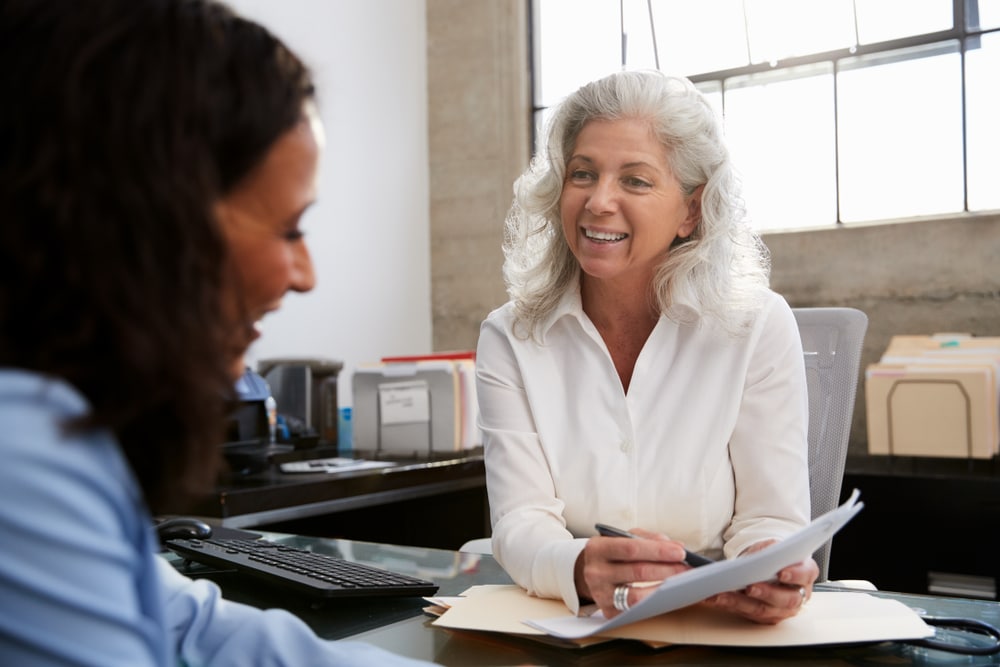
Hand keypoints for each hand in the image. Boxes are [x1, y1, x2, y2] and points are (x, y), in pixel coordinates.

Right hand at [575, 528, 689, 617]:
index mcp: (597, 549)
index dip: (658, 551)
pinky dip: (655, 603)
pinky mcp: (608, 612)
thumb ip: (649, 539)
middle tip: (688, 568)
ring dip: (664, 589)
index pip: (631, 549)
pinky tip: (668, 596)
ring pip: (637, 595)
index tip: (680, 552)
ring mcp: (600, 594)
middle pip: (637, 572)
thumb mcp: (623, 538)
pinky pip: (636, 610)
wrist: (587, 572)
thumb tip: (677, 547)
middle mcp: (595, 572)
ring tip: (682, 583)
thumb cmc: (612, 553)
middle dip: (667, 570)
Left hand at [701, 540, 818, 623]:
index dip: (795, 575)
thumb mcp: (772, 544)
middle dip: (766, 593)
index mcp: (805, 573)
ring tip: (721, 595)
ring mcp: (781, 609)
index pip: (805, 575)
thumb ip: (770, 549)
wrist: (768, 565)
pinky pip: (747, 613)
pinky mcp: (765, 617)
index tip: (781, 573)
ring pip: (762, 610)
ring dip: (740, 603)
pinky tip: (714, 599)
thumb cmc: (773, 555)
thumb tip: (759, 555)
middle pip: (784, 599)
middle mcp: (797, 596)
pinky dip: (729, 606)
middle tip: (750, 587)